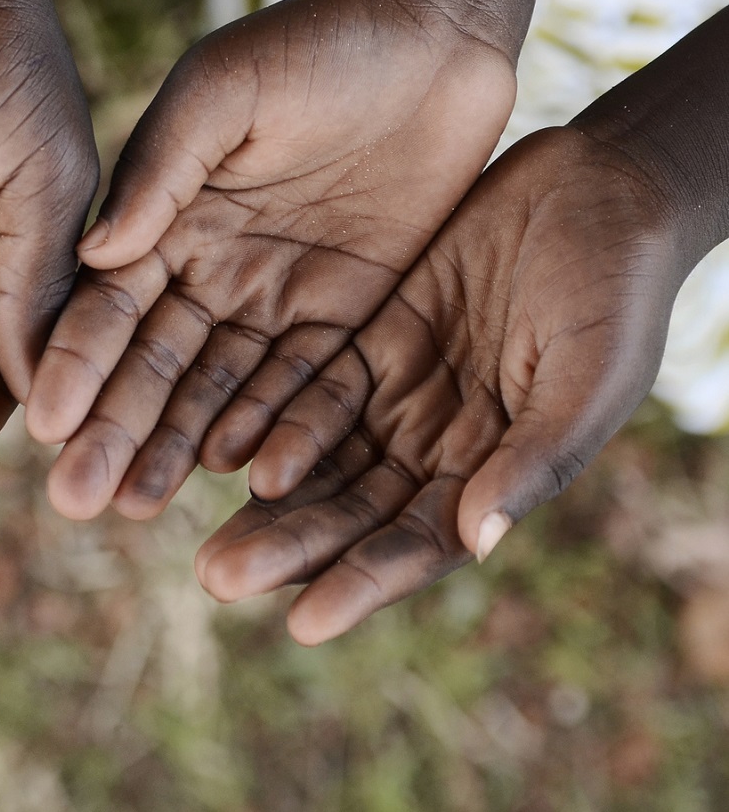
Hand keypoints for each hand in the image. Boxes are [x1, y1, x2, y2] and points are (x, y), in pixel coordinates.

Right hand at [29, 0, 516, 519]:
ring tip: (136, 508)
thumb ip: (161, 169)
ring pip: (220, 387)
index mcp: (164, 213)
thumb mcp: (223, 89)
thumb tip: (93, 254)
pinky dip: (276, 426)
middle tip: (75, 499)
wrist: (432, 32)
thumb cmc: (314, 40)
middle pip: (153, 362)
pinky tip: (240, 475)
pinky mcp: (348, 310)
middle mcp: (209, 265)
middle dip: (113, 428)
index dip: (75, 360)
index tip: (43, 419)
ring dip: (177, 446)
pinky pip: (307, 382)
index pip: (108, 302)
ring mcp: (277, 293)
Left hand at [191, 125, 686, 643]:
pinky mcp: (369, 335)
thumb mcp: (587, 373)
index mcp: (497, 469)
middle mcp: (439, 442)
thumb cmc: (615, 289)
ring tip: (196, 534)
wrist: (599, 190)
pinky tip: (213, 443)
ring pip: (319, 458)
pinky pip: (307, 385)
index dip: (362, 581)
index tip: (302, 622)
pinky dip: (265, 417)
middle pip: (352, 509)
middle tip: (217, 578)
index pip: (419, 541)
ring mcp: (400, 391)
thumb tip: (476, 537)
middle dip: (288, 547)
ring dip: (263, 498)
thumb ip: (534, 456)